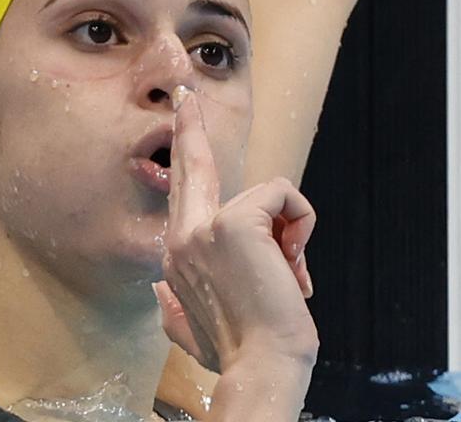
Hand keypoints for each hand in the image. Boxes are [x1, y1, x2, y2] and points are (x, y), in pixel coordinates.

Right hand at [153, 87, 318, 374]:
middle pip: (192, 164)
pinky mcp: (236, 222)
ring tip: (290, 276)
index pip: (180, 193)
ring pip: (265, 194)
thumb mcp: (190, 330)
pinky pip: (283, 195)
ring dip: (291, 233)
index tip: (181, 111)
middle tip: (187, 94)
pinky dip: (302, 224)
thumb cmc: (237, 353)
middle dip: (189, 126)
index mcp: (176, 258)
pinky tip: (295, 266)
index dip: (183, 151)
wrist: (261, 366)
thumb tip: (158, 294)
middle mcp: (183, 236)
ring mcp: (206, 226)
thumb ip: (171, 309)